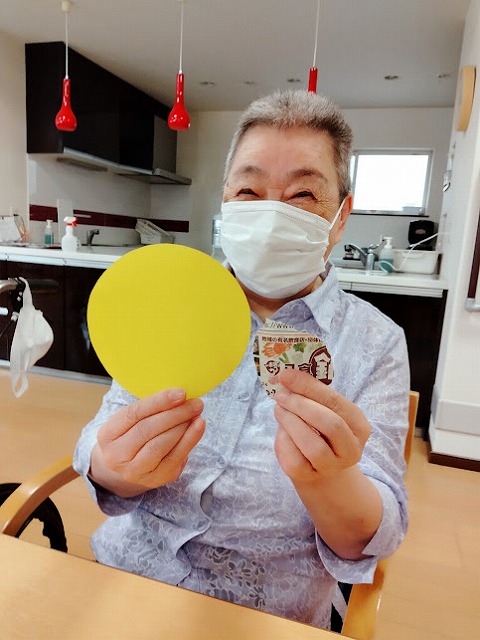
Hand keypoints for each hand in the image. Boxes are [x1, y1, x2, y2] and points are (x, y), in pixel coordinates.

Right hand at [89, 388, 204, 496]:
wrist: (123, 469)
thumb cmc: (130, 436)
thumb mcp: (128, 422)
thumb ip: (149, 409)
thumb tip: (179, 396)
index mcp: (107, 434)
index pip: (134, 413)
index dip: (159, 401)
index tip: (181, 393)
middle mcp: (117, 455)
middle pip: (148, 429)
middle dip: (175, 414)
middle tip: (195, 403)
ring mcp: (135, 471)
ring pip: (161, 445)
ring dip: (183, 426)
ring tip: (196, 413)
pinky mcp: (155, 479)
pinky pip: (175, 458)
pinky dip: (190, 440)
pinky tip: (199, 426)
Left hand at [272, 369, 370, 485]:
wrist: (318, 466)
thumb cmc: (320, 430)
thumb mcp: (324, 410)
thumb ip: (312, 394)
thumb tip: (286, 377)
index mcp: (359, 426)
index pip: (336, 402)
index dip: (309, 387)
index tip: (286, 375)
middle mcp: (351, 449)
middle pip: (330, 424)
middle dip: (301, 405)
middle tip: (281, 395)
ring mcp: (332, 466)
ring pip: (312, 445)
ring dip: (291, 422)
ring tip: (279, 409)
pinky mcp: (309, 477)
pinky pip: (294, 458)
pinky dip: (283, 440)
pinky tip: (282, 431)